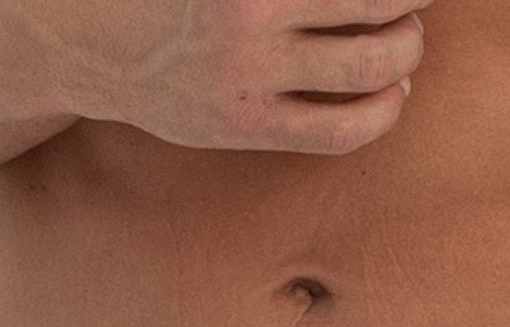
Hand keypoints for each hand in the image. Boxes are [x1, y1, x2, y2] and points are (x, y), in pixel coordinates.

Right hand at [56, 0, 431, 153]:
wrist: (92, 39)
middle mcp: (253, 15)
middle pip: (376, 5)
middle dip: (412, 3)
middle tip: (417, 3)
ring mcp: (252, 76)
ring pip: (368, 68)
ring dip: (406, 52)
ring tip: (410, 44)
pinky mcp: (248, 125)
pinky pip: (338, 130)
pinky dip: (381, 113)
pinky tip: (393, 94)